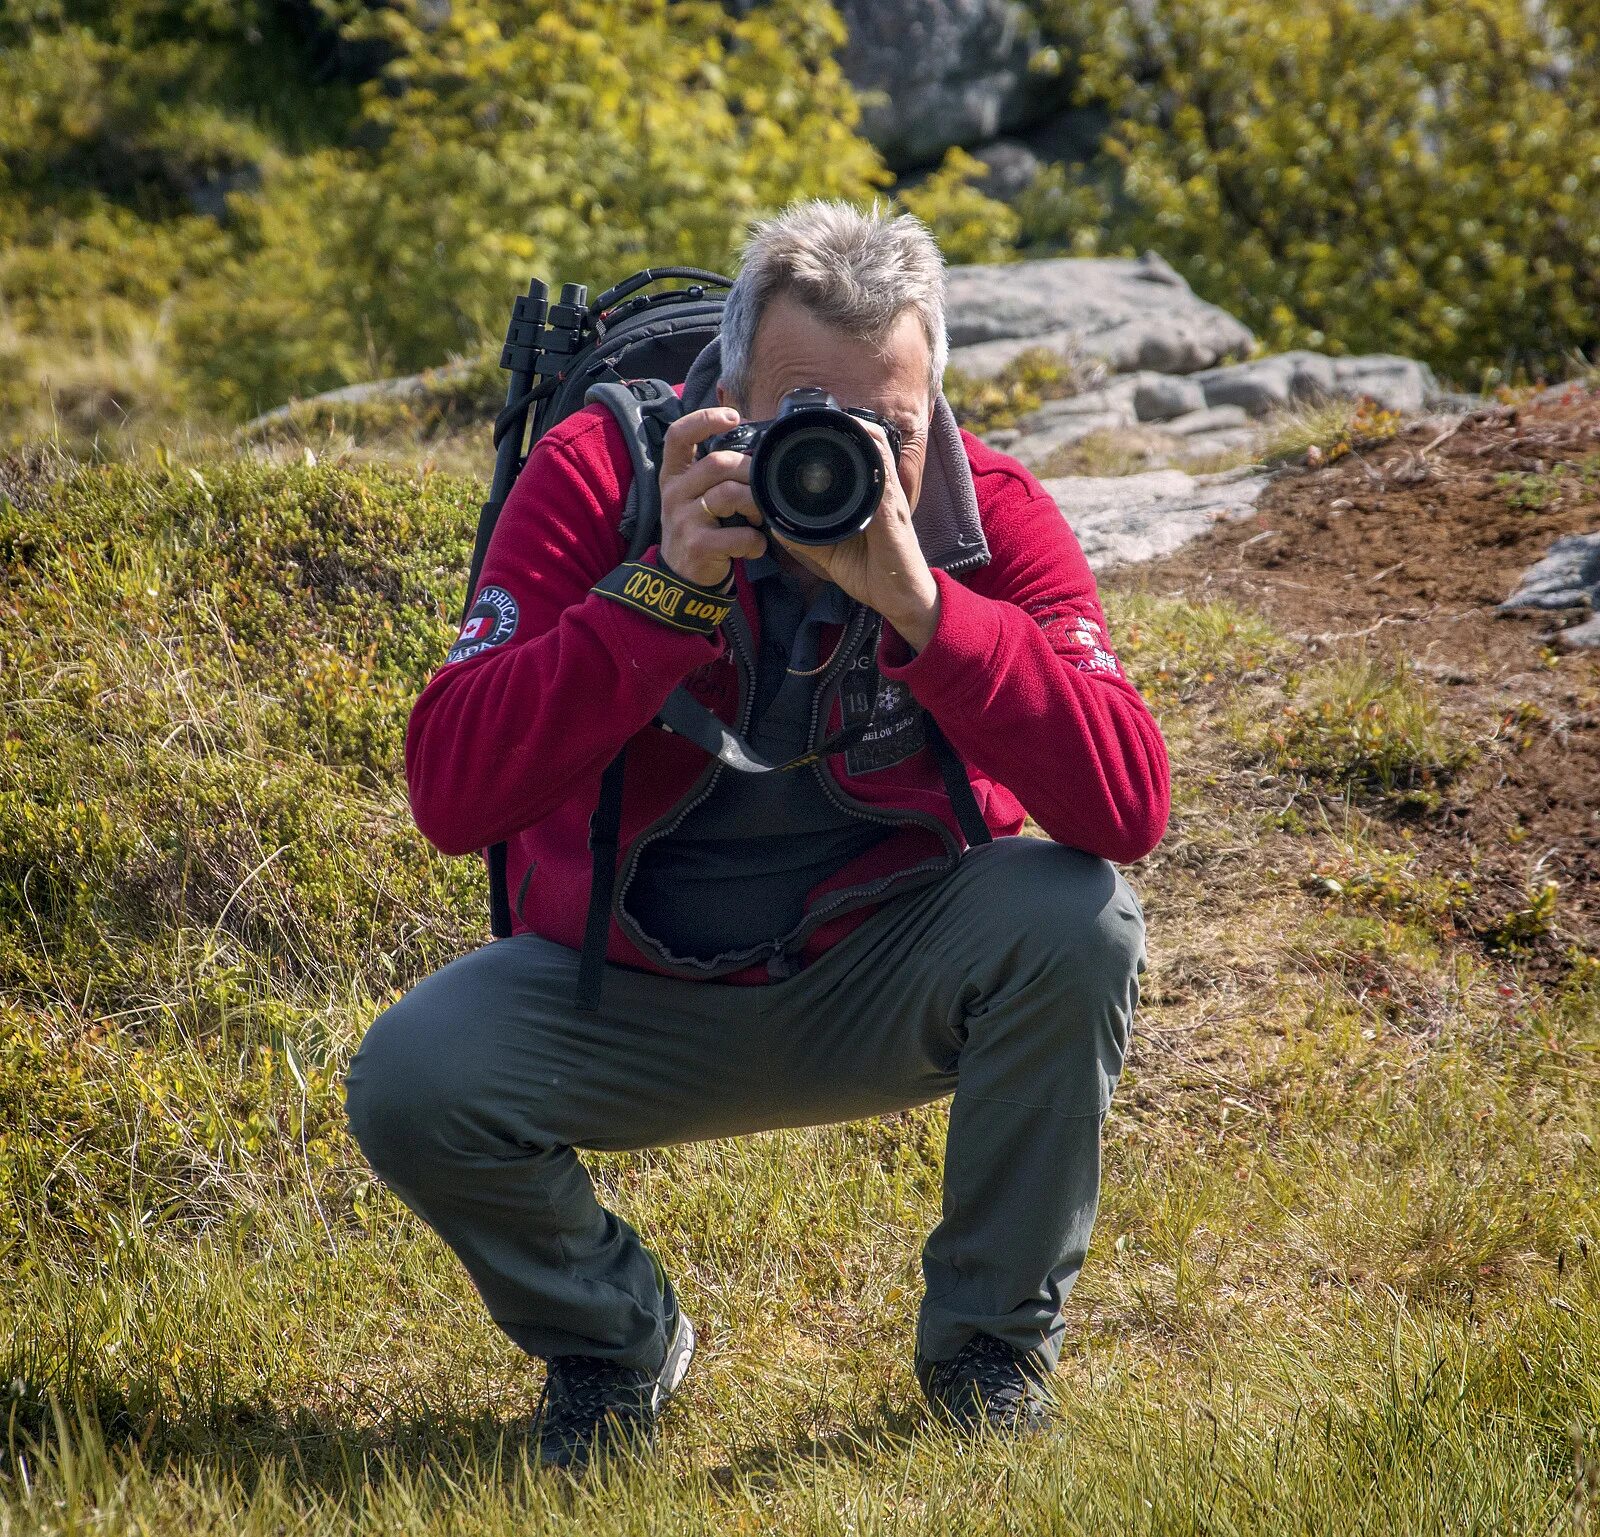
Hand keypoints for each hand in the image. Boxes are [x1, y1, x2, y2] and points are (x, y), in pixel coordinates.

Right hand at [657, 406, 766, 588]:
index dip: (704, 419)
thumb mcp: (695, 496)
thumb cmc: (699, 530)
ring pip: (729, 494)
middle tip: (763, 487)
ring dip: (755, 504)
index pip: (678, 435)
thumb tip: (756, 449)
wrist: (681, 579)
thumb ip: (715, 473)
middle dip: (750, 472)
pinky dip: (755, 541)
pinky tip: (754, 547)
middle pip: (718, 463)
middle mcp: (674, 492)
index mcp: (674, 474)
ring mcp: (683, 519)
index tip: (733, 416)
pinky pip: (738, 534)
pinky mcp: (697, 545)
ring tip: (758, 518)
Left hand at [768, 420, 940, 650]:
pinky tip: (855, 444)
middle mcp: (881, 491)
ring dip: (858, 430)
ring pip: (878, 449)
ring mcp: (890, 498)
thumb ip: (806, 538)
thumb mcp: (830, 552)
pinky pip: (882, 478)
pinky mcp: (893, 512)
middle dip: (847, 422)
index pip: (859, 453)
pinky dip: (870, 459)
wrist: (900, 599)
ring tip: (834, 418)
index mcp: (868, 497)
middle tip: (816, 416)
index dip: (841, 434)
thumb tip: (776, 524)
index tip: (812, 427)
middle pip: (870, 441)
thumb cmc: (873, 574)